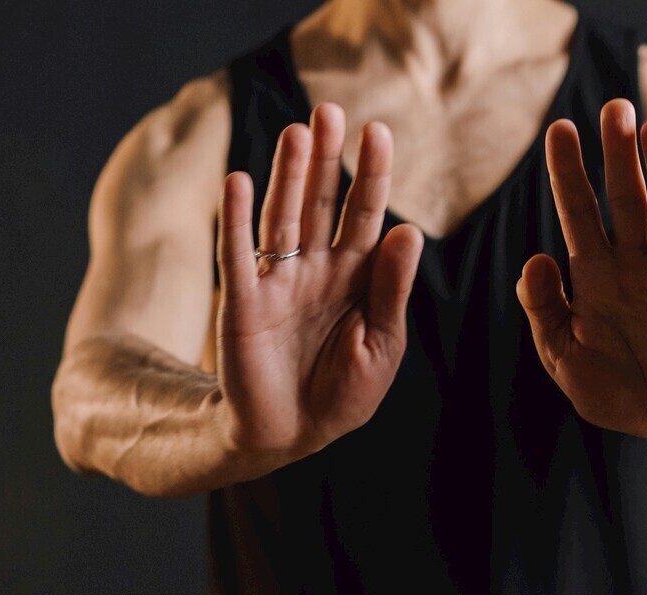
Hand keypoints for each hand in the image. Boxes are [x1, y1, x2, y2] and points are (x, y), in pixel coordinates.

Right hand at [214, 103, 422, 477]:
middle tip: (329, 110)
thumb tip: (409, 229)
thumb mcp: (382, 344)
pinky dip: (236, 219)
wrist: (293, 433)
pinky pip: (238, 254)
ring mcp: (278, 282)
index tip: (379, 131)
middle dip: (326, 159)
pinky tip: (238, 181)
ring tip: (297, 133)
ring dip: (287, 176)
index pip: (366, 215)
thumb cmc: (344, 392)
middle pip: (320, 203)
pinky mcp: (243, 302)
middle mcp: (316, 268)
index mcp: (357, 277)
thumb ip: (392, 289)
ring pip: (282, 217)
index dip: (371, 174)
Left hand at [516, 99, 646, 442]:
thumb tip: (535, 259)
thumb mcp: (562, 355)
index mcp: (593, 275)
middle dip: (618, 156)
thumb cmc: (612, 388)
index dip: (568, 172)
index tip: (560, 129)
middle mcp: (633, 265)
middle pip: (624, 200)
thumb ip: (544, 310)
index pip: (578, 212)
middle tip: (614, 107)